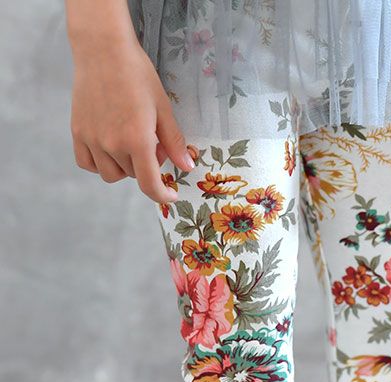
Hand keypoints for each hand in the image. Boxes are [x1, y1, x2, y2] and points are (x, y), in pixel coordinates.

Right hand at [69, 36, 193, 203]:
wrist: (103, 50)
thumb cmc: (137, 75)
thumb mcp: (164, 108)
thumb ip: (174, 142)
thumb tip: (187, 167)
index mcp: (137, 141)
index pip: (149, 185)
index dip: (162, 195)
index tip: (170, 195)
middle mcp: (112, 145)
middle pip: (133, 175)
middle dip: (147, 166)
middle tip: (152, 141)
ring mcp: (92, 140)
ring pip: (111, 174)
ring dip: (124, 166)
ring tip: (130, 142)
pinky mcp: (77, 132)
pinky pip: (88, 164)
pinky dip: (100, 163)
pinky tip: (110, 147)